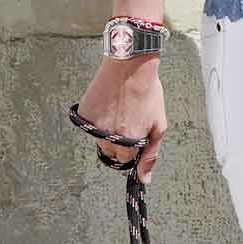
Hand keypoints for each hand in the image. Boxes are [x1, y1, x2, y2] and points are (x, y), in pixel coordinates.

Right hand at [74, 54, 166, 184]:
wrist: (129, 64)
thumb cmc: (147, 92)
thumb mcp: (158, 126)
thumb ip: (150, 155)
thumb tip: (144, 179)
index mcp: (127, 144)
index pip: (126, 160)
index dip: (133, 147)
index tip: (136, 132)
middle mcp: (108, 139)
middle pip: (112, 151)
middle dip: (120, 140)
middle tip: (128, 117)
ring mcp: (93, 127)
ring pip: (100, 139)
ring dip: (108, 129)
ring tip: (119, 107)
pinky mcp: (84, 114)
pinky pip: (89, 124)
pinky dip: (97, 116)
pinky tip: (109, 102)